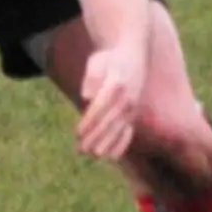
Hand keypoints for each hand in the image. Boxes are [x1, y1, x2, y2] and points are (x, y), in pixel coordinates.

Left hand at [75, 41, 147, 160]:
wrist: (133, 55)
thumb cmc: (109, 59)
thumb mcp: (97, 62)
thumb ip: (92, 78)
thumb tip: (85, 97)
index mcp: (116, 85)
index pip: (100, 108)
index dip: (89, 122)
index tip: (77, 133)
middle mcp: (127, 99)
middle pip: (109, 122)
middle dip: (95, 137)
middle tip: (82, 151)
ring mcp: (132, 107)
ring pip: (119, 129)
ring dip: (107, 144)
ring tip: (94, 156)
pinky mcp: (134, 113)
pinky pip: (129, 131)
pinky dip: (122, 144)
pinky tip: (112, 156)